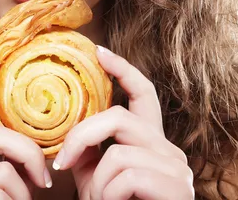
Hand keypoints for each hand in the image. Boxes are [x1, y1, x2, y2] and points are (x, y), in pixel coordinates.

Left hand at [52, 45, 194, 199]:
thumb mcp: (96, 181)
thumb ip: (90, 153)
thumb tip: (69, 132)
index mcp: (151, 144)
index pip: (143, 95)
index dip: (123, 70)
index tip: (100, 52)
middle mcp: (169, 151)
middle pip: (120, 117)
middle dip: (83, 137)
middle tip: (61, 163)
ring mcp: (176, 169)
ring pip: (118, 151)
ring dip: (97, 182)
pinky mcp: (176, 188)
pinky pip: (126, 175)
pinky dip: (108, 194)